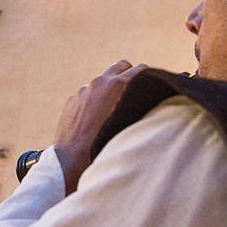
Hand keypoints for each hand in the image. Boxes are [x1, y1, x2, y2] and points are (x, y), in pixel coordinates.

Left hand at [53, 59, 146, 194]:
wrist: (72, 161)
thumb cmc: (104, 147)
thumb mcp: (131, 125)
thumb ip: (141, 107)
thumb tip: (153, 102)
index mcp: (117, 85)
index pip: (141, 69)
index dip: (150, 78)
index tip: (154, 88)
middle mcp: (99, 82)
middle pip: (122, 66)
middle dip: (131, 75)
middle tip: (136, 92)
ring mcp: (83, 90)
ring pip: (104, 80)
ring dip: (112, 88)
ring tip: (117, 108)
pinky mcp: (73, 100)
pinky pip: (89, 93)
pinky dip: (96, 99)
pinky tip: (98, 119)